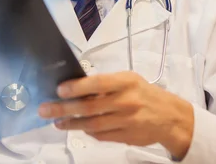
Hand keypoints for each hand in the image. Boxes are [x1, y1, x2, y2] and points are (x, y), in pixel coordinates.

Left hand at [38, 71, 193, 159]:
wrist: (170, 117)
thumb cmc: (145, 94)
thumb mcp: (129, 80)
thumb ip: (106, 83)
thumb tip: (77, 85)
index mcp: (126, 82)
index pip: (98, 83)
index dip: (77, 87)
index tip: (59, 90)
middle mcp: (126, 101)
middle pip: (89, 107)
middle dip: (64, 108)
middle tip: (45, 109)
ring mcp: (126, 121)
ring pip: (92, 124)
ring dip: (71, 123)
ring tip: (56, 121)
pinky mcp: (125, 136)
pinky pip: (100, 135)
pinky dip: (87, 131)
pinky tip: (77, 128)